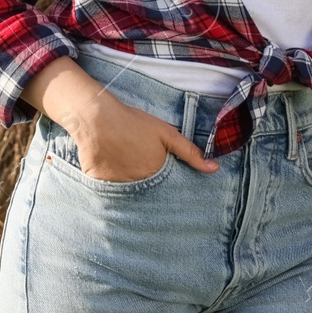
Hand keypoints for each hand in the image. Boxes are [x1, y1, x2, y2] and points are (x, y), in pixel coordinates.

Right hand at [63, 91, 217, 181]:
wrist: (97, 118)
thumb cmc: (133, 123)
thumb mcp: (167, 134)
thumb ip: (190, 153)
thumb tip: (214, 169)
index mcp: (156, 175)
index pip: (167, 191)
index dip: (166, 185)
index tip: (162, 179)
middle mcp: (138, 186)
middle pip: (148, 193)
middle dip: (149, 188)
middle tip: (141, 170)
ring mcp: (118, 187)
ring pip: (129, 194)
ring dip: (131, 186)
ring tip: (126, 168)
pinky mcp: (100, 185)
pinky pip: (108, 192)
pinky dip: (111, 185)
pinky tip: (110, 169)